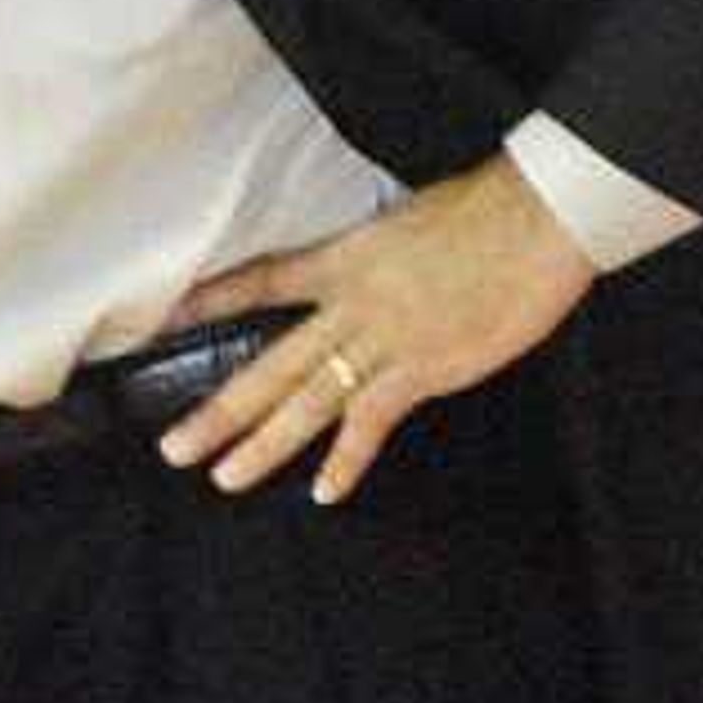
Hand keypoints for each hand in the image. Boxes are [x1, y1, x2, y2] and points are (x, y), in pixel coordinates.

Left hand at [154, 157, 594, 503]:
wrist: (537, 219)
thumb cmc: (485, 210)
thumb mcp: (408, 223)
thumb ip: (377, 257)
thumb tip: (369, 272)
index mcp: (343, 259)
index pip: (262, 281)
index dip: (211, 301)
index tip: (165, 323)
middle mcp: (351, 305)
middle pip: (270, 365)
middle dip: (219, 412)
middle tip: (173, 449)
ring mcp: (385, 340)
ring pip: (308, 401)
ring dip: (265, 445)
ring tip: (224, 477)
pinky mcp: (424, 368)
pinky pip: (372, 421)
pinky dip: (348, 459)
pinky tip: (324, 491)